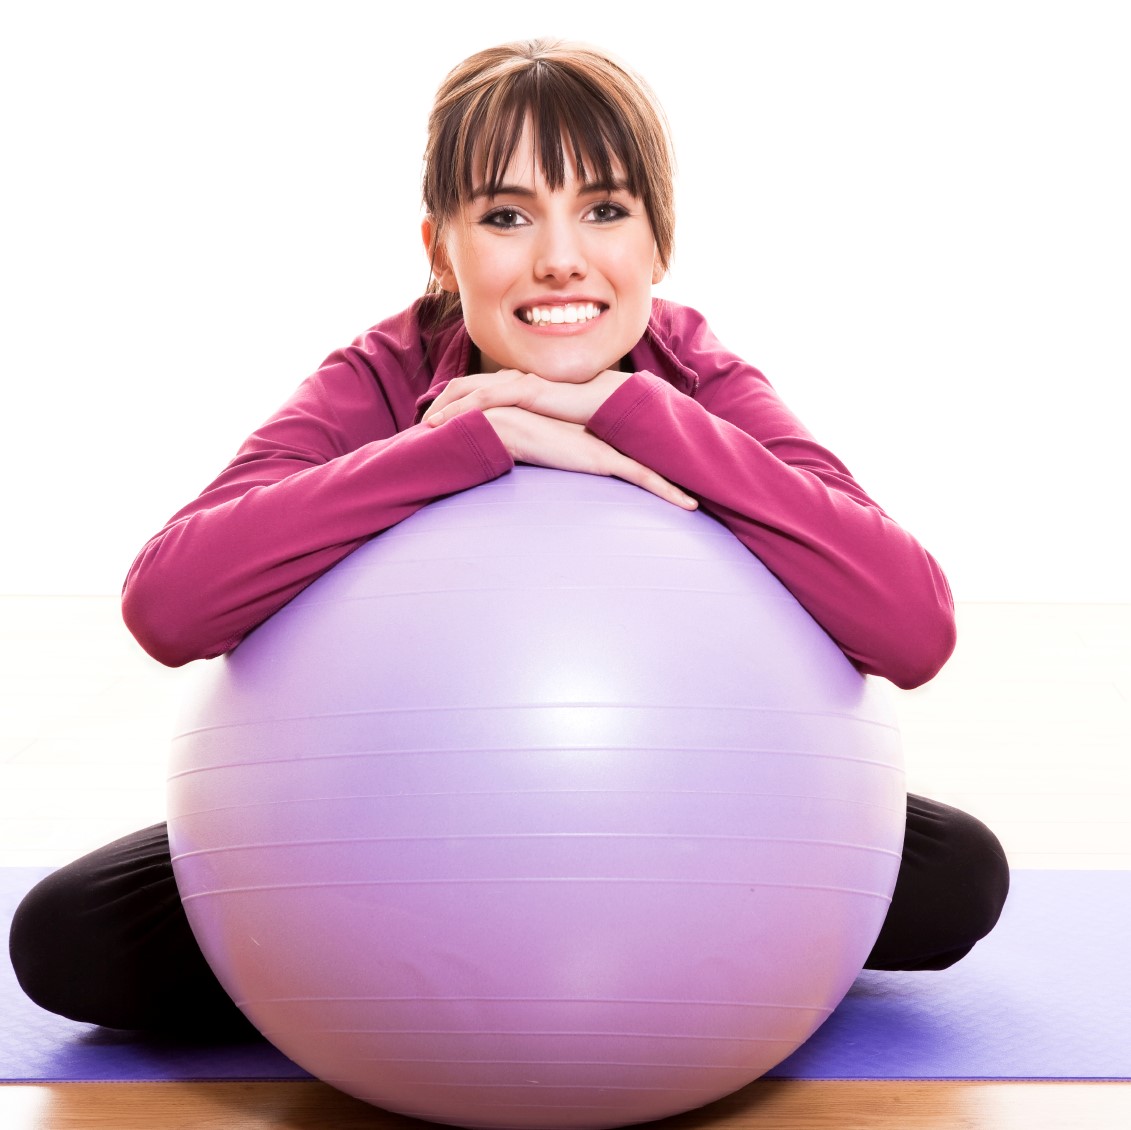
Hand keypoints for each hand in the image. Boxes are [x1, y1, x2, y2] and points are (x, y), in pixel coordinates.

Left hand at [423, 368, 629, 428]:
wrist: (613, 407)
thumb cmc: (587, 419)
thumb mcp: (552, 426)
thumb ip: (534, 430)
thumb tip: (520, 450)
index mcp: (520, 384)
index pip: (477, 389)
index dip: (453, 404)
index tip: (436, 424)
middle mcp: (516, 377)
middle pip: (464, 384)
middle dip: (440, 403)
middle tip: (421, 425)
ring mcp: (521, 381)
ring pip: (469, 388)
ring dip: (444, 406)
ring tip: (425, 425)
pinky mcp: (528, 388)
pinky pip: (486, 396)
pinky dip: (462, 408)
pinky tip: (446, 422)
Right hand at [482, 406, 696, 510]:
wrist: (510, 426)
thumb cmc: (520, 435)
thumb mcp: (545, 445)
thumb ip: (557, 449)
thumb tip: (553, 457)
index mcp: (598, 436)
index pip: (634, 448)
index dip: (657, 459)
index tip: (677, 472)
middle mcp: (609, 439)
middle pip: (649, 456)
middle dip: (676, 469)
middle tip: (703, 484)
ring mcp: (610, 448)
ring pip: (654, 469)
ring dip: (678, 486)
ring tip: (700, 503)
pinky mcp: (606, 459)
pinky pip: (645, 477)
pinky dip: (669, 492)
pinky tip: (689, 505)